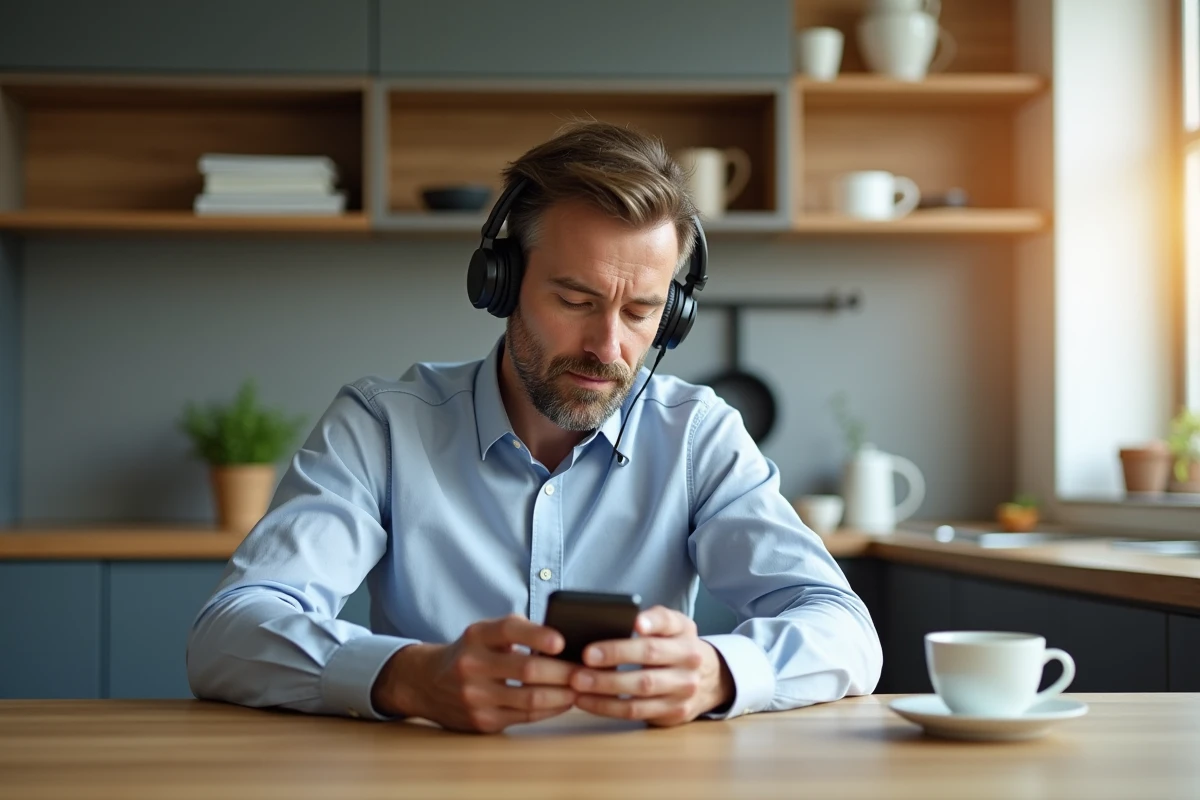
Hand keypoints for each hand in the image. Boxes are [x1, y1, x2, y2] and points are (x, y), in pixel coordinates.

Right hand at [371, 614, 578, 733]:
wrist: (426, 683)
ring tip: (582, 688)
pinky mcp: (482, 721)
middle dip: (564, 671)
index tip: (561, 641)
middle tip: (587, 671)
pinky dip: (551, 709)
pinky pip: (525, 716)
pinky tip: (565, 701)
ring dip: (563, 694)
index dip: (537, 635)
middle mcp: (472, 665)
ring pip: (530, 697)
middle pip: (527, 669)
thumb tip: (565, 640)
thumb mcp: (484, 633)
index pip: (509, 630)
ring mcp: (476, 697)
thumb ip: (517, 631)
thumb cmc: (470, 653)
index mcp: (476, 636)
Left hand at [569, 606, 734, 726]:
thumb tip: (614, 621)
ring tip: (578, 681)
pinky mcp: (673, 713)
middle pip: (651, 655)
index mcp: (684, 632)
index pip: (668, 622)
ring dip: (606, 685)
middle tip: (586, 656)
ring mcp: (684, 689)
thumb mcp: (672, 628)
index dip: (651, 622)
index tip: (634, 622)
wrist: (709, 681)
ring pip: (641, 688)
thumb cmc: (675, 647)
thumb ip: (650, 621)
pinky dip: (607, 707)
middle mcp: (689, 659)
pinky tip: (585, 700)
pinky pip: (636, 711)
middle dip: (616, 655)